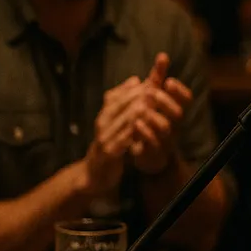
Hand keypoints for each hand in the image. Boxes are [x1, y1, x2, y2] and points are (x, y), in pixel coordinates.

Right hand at [83, 77, 144, 194]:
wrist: (96, 171)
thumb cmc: (110, 142)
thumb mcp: (115, 120)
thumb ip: (124, 100)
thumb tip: (135, 79)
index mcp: (106, 113)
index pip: (120, 95)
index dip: (136, 87)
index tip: (153, 79)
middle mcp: (102, 123)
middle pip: (120, 106)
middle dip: (137, 97)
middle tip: (154, 90)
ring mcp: (104, 138)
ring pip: (121, 122)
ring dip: (136, 113)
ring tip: (150, 105)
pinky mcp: (109, 153)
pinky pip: (122, 141)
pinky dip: (133, 134)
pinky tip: (144, 129)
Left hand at [131, 53, 192, 176]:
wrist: (147, 155)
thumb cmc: (151, 122)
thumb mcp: (153, 99)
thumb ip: (157, 79)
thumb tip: (162, 55)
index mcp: (174, 111)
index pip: (186, 99)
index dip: (180, 90)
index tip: (168, 81)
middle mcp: (174, 125)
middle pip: (178, 112)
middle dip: (164, 101)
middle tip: (150, 93)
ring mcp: (165, 139)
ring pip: (166, 127)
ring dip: (153, 116)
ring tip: (140, 109)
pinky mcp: (154, 152)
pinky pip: (152, 143)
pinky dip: (144, 132)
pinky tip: (135, 124)